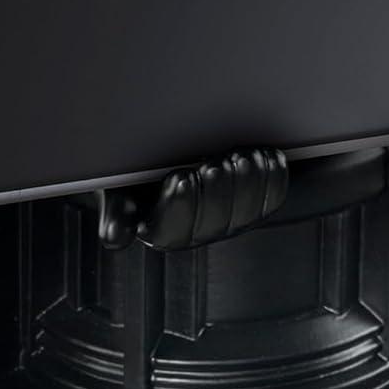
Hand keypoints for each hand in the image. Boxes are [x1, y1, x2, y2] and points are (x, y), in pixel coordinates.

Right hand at [98, 146, 288, 250]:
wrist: (164, 150)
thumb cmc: (137, 169)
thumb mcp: (118, 186)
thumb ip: (116, 208)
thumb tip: (117, 238)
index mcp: (158, 228)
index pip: (169, 229)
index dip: (177, 206)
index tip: (179, 177)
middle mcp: (196, 232)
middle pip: (211, 222)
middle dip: (214, 192)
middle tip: (213, 164)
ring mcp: (227, 222)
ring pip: (243, 214)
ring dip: (245, 185)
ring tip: (240, 158)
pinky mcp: (254, 208)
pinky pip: (269, 201)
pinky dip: (272, 180)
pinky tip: (269, 158)